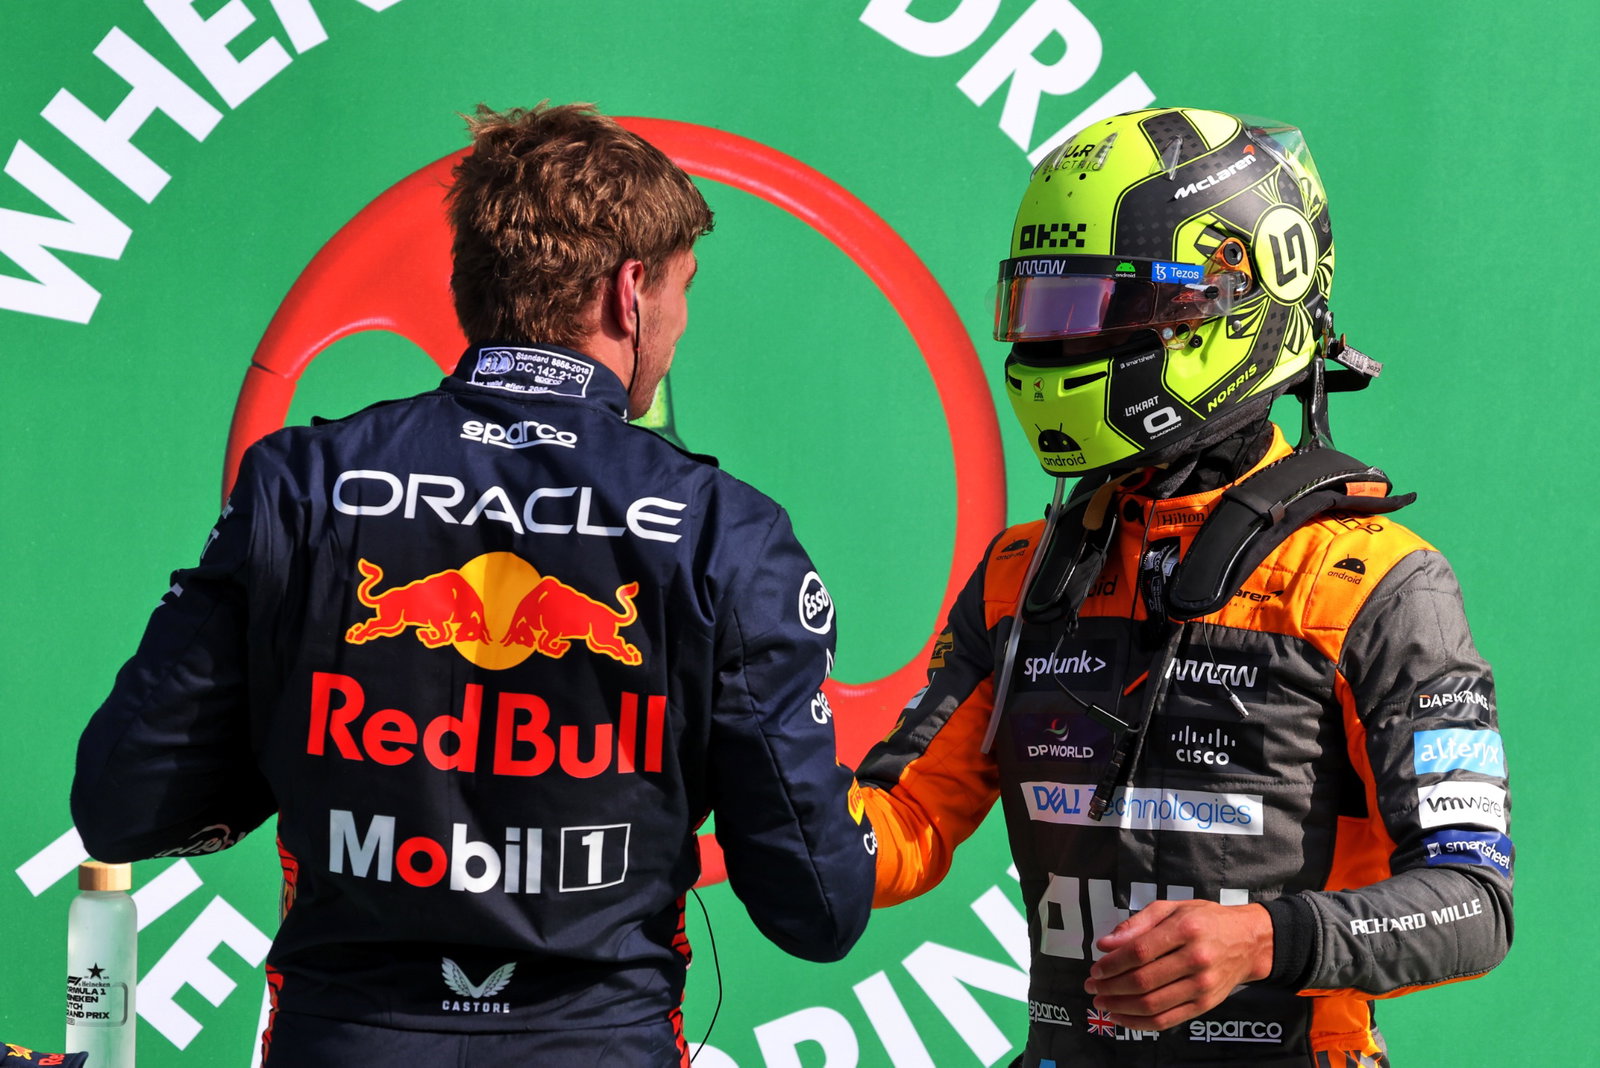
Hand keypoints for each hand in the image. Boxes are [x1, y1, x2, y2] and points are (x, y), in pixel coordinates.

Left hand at [1082, 900, 1272, 1031]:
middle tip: (1092, 986)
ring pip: (1152, 1004)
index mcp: (1185, 930)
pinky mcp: (1205, 1005)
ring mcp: (1202, 986)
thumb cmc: (1204, 920)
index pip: (1140, 952)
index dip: (1112, 964)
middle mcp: (1196, 959)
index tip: (1095, 969)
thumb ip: (1137, 923)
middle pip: (1143, 980)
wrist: (1248, 942)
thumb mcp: (1172, 908)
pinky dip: (1139, 1022)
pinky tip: (1121, 1017)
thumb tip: (1105, 944)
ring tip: (1101, 1003)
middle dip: (1110, 987)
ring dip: (1120, 1007)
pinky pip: (1167, 1020)